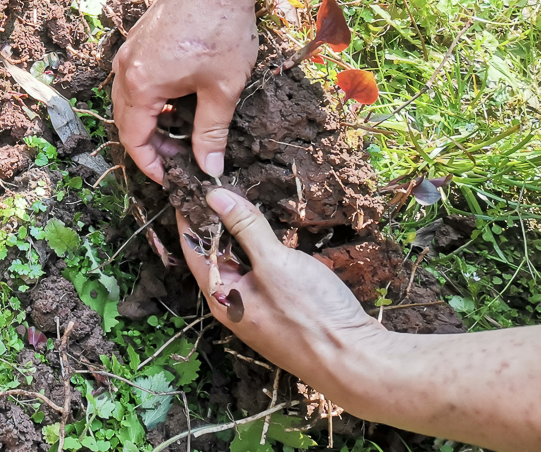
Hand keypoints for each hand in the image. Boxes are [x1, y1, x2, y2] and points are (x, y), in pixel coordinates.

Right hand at [111, 0, 259, 182]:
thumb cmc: (221, 29)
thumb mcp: (222, 89)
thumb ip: (211, 132)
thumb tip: (208, 168)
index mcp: (140, 85)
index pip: (133, 139)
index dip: (150, 164)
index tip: (172, 178)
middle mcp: (125, 69)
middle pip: (125, 121)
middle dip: (149, 145)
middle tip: (179, 160)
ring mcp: (129, 51)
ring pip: (128, 100)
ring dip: (149, 122)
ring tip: (179, 133)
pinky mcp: (140, 38)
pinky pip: (134, 79)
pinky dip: (150, 99)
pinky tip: (176, 101)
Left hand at [177, 187, 385, 385]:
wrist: (356, 360)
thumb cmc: (311, 313)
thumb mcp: (274, 262)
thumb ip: (244, 227)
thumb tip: (214, 196)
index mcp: (221, 296)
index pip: (194, 248)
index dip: (190, 216)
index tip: (189, 187)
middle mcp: (234, 305)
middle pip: (217, 256)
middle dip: (217, 223)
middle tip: (219, 187)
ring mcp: (259, 310)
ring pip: (243, 265)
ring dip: (242, 235)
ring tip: (242, 201)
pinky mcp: (283, 311)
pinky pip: (264, 275)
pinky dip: (264, 252)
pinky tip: (272, 235)